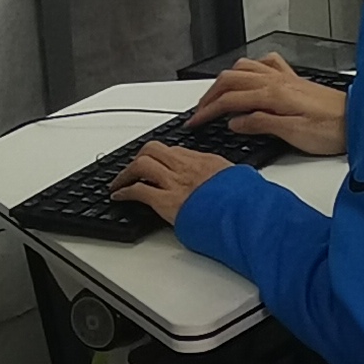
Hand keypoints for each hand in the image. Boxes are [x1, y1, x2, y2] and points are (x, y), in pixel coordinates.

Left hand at [110, 137, 233, 226]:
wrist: (244, 214)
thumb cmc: (244, 201)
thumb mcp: (238, 179)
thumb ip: (226, 176)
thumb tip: (230, 178)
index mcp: (205, 161)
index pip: (176, 150)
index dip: (162, 155)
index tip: (158, 161)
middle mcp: (186, 167)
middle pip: (154, 149)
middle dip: (140, 156)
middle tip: (133, 167)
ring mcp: (175, 182)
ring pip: (141, 164)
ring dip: (127, 173)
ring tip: (120, 181)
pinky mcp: (166, 201)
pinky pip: (138, 190)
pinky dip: (125, 192)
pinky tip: (119, 196)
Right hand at [184, 52, 347, 156]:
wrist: (360, 122)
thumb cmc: (333, 130)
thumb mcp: (293, 134)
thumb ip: (261, 124)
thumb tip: (235, 122)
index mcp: (274, 94)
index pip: (230, 99)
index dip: (208, 111)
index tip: (195, 122)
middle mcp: (278, 81)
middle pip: (231, 79)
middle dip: (210, 95)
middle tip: (200, 111)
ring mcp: (287, 78)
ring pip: (245, 67)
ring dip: (226, 80)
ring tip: (217, 96)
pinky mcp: (296, 81)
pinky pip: (267, 64)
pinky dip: (251, 68)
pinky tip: (250, 77)